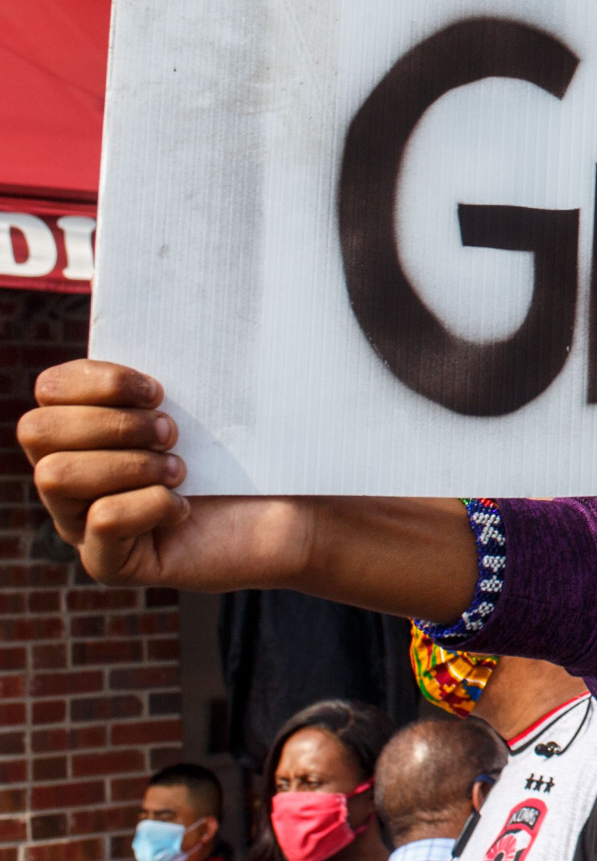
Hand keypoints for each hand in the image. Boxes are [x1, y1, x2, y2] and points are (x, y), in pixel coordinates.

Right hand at [18, 362, 316, 589]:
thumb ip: (174, 366)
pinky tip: (184, 507)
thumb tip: (164, 298)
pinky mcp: (110, 562)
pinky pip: (100, 523)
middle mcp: (71, 474)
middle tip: (171, 432)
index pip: (49, 388)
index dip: (97, 381)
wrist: (294, 513)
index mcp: (86, 425)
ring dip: (128, 465)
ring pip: (57, 476)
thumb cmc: (252, 450)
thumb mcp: (209, 400)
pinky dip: (148, 505)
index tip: (159, 389)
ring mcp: (82, 521)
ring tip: (179, 470)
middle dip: (110, 424)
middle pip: (38, 431)